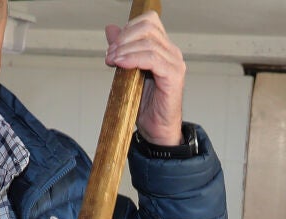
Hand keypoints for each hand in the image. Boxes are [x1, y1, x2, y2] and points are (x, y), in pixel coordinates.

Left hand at [104, 12, 185, 146]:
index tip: (113, 46)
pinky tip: (121, 64)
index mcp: (163, 48)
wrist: (157, 130)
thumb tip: (111, 29)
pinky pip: (153, 59)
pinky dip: (134, 59)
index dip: (128, 28)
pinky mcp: (174, 77)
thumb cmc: (146, 105)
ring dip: (125, 50)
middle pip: (148, 28)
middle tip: (110, 54)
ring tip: (112, 61)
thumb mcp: (128, 71)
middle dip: (124, 38)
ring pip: (149, 43)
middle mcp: (171, 53)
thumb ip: (123, 49)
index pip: (149, 21)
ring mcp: (175, 64)